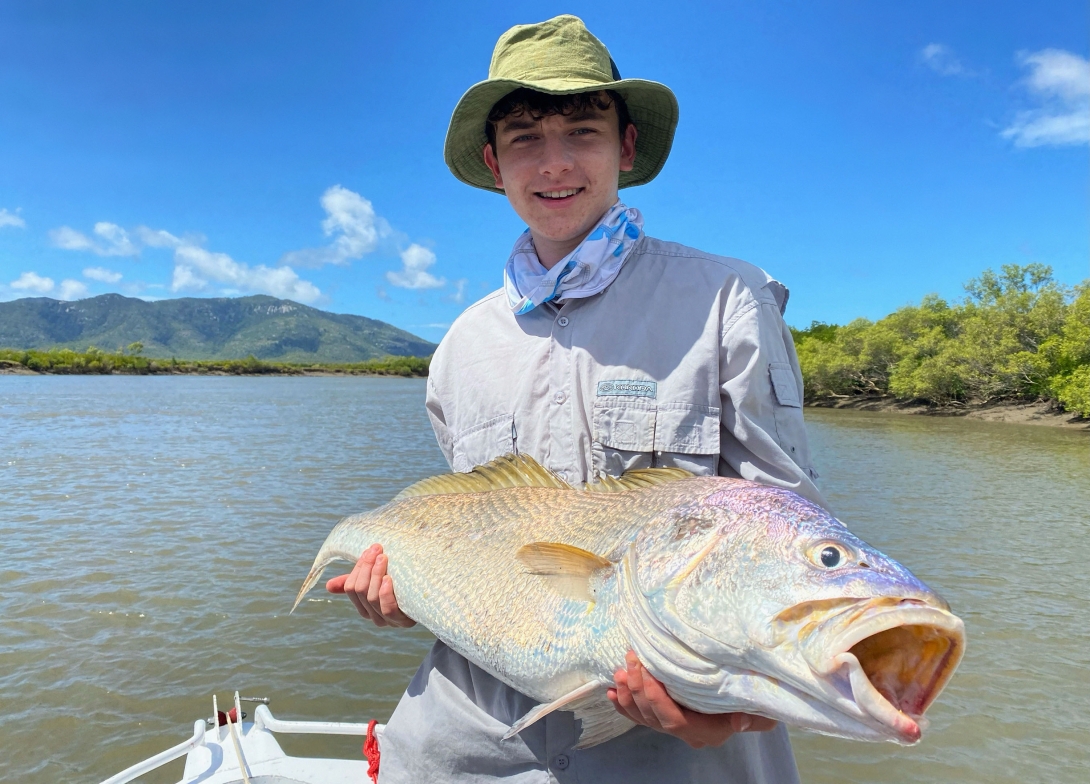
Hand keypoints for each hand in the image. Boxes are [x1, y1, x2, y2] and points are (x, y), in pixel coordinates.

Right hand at [325, 544, 415, 627]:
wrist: (430, 597)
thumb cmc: (401, 584)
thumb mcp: (378, 580)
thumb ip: (357, 580)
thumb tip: (328, 586)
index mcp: (364, 606)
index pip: (350, 587)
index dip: (358, 568)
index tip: (369, 551)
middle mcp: (373, 616)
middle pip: (360, 590)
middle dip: (366, 567)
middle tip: (377, 550)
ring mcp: (388, 620)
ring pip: (372, 597)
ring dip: (376, 575)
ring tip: (384, 558)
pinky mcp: (403, 621)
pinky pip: (388, 609)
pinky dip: (386, 593)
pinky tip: (389, 579)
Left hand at [607, 651, 776, 747]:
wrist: (749, 702)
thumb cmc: (755, 701)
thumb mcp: (762, 709)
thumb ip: (755, 717)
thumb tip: (742, 720)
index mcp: (708, 731)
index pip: (674, 721)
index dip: (656, 699)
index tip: (648, 673)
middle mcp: (688, 733)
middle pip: (654, 718)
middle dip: (638, 689)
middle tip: (631, 660)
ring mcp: (675, 726)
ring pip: (643, 717)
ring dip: (628, 695)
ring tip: (620, 672)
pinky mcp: (665, 717)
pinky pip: (638, 716)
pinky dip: (623, 704)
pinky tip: (612, 690)